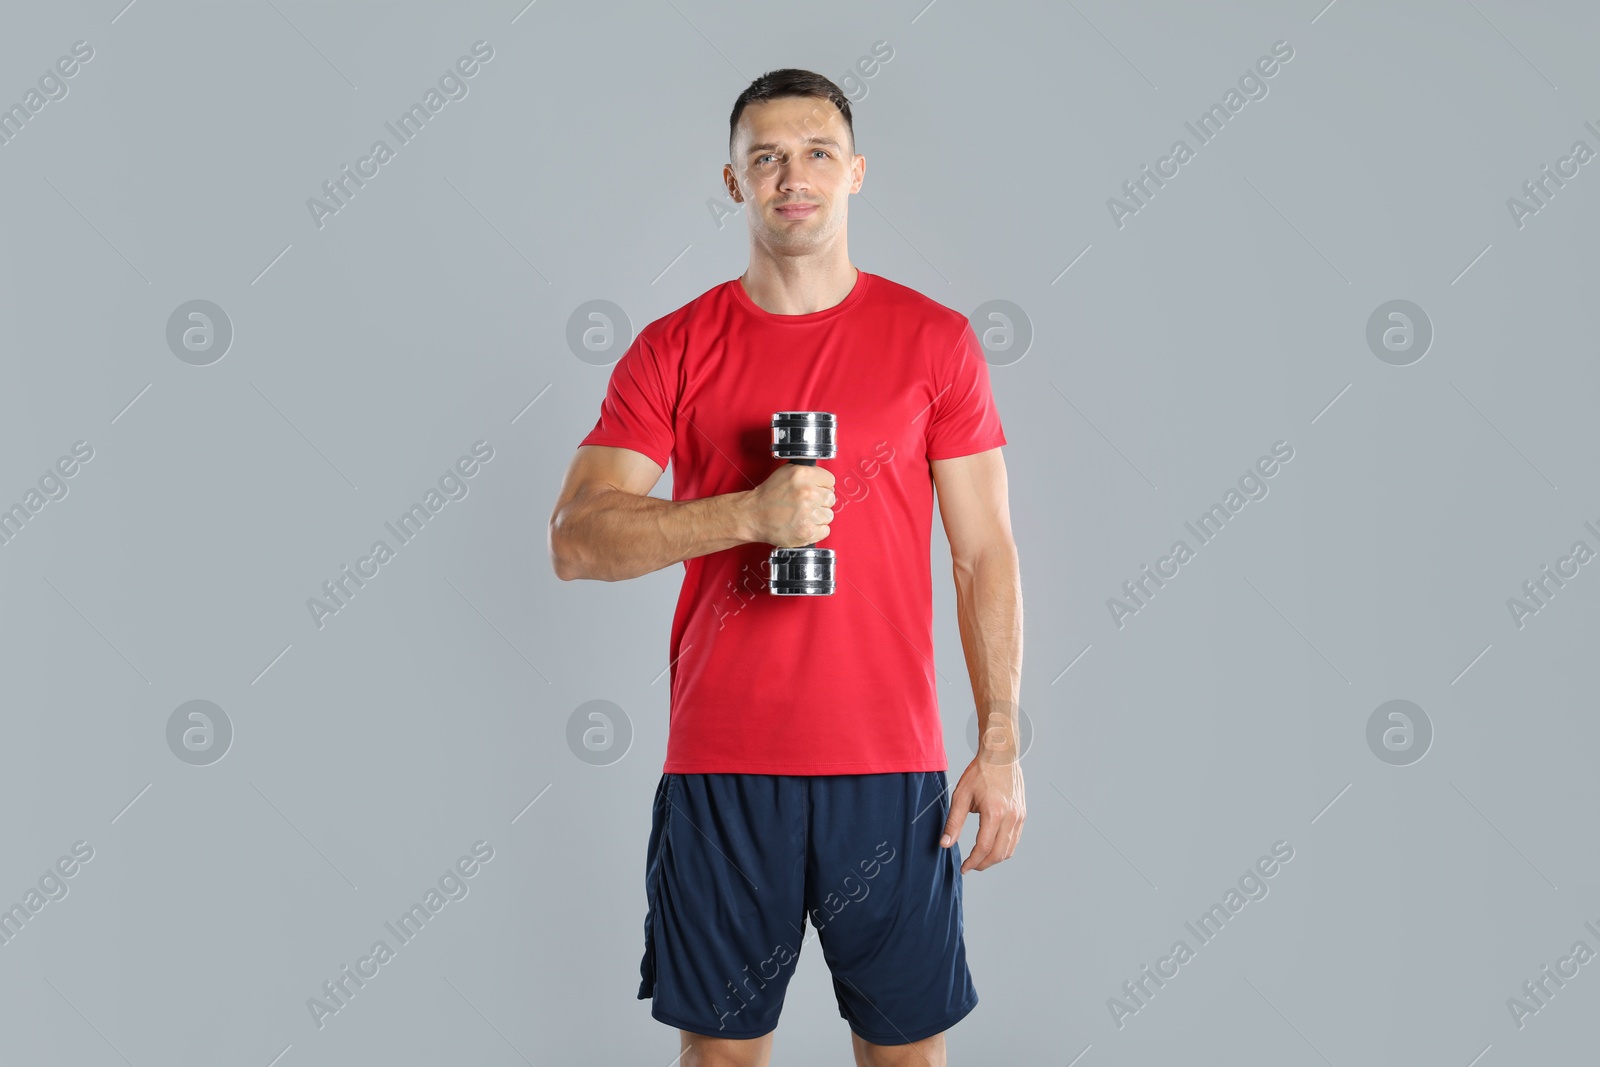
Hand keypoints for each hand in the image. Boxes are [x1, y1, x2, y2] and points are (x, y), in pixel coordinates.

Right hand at [743, 463, 835, 546]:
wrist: (753, 516)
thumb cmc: (768, 496)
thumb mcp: (786, 472)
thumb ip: (807, 473)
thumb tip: (824, 481)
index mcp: (803, 475)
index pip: (830, 480)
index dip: (822, 486)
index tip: (815, 491)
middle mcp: (808, 493)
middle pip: (831, 498)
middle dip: (820, 502)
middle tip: (806, 505)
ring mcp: (809, 513)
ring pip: (828, 515)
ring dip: (818, 517)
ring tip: (802, 515)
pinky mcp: (808, 531)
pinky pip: (825, 530)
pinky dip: (816, 530)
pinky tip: (803, 525)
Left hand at [940, 741, 1025, 873]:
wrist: (1000, 756)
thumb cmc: (979, 773)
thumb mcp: (961, 796)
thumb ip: (953, 823)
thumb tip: (945, 844)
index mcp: (995, 813)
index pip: (984, 848)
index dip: (973, 862)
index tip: (963, 868)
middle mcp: (1011, 817)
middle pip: (999, 854)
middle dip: (983, 864)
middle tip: (970, 866)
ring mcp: (1019, 816)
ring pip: (1009, 849)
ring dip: (994, 859)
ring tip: (979, 858)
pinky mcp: (1022, 814)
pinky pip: (1015, 839)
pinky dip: (1003, 848)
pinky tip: (991, 847)